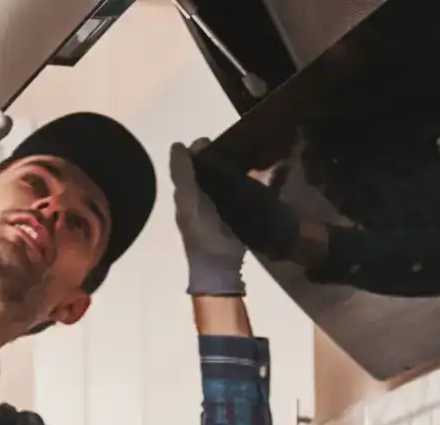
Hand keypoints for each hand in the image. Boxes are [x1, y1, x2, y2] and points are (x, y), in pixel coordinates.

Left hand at [171, 140, 248, 296]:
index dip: (200, 149)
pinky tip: (261, 173)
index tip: (217, 140)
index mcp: (186, 191)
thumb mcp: (188, 202)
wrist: (220, 268)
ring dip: (236, 167)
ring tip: (252, 156)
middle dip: (221, 155)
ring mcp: (219, 204)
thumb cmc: (201, 234)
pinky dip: (249, 181)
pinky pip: (241, 190)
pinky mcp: (235, 213)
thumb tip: (178, 144)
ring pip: (225, 177)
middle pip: (209, 168)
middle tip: (239, 147)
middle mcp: (201, 195)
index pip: (191, 162)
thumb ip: (182, 175)